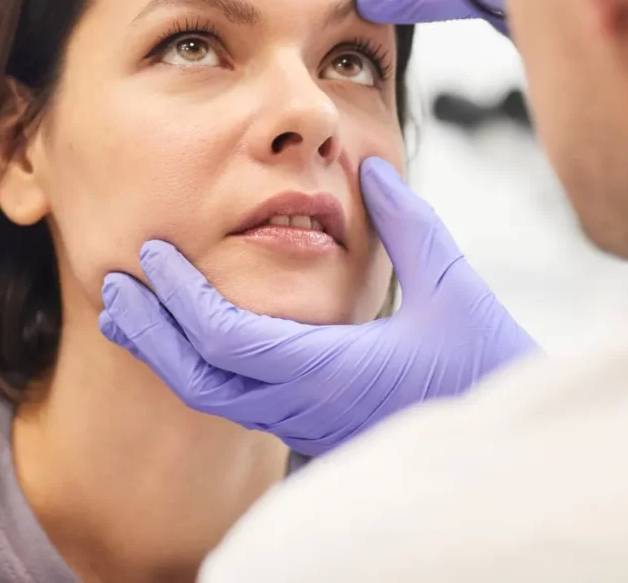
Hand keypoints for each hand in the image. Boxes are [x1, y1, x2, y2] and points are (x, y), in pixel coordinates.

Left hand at [98, 158, 536, 456]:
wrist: (516, 458)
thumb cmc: (493, 370)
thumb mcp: (453, 286)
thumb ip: (407, 222)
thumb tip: (368, 169)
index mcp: (330, 371)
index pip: (225, 339)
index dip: (181, 296)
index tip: (153, 255)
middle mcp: (305, 406)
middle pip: (198, 380)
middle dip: (150, 332)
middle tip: (111, 288)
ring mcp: (307, 424)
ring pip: (212, 397)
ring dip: (166, 351)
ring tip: (132, 311)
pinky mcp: (316, 427)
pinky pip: (237, 401)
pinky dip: (200, 366)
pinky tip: (192, 335)